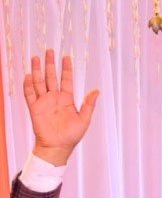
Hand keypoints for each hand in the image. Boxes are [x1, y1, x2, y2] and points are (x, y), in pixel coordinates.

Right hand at [23, 50, 98, 165]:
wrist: (58, 146)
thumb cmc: (72, 135)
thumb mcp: (84, 119)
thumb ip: (89, 104)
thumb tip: (97, 91)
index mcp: (67, 99)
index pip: (66, 80)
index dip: (66, 69)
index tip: (66, 57)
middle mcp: (54, 98)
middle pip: (51, 77)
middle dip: (50, 64)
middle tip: (50, 51)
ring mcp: (44, 102)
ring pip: (39, 82)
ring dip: (37, 70)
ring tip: (36, 58)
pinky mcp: (34, 108)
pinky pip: (30, 94)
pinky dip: (28, 85)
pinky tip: (28, 75)